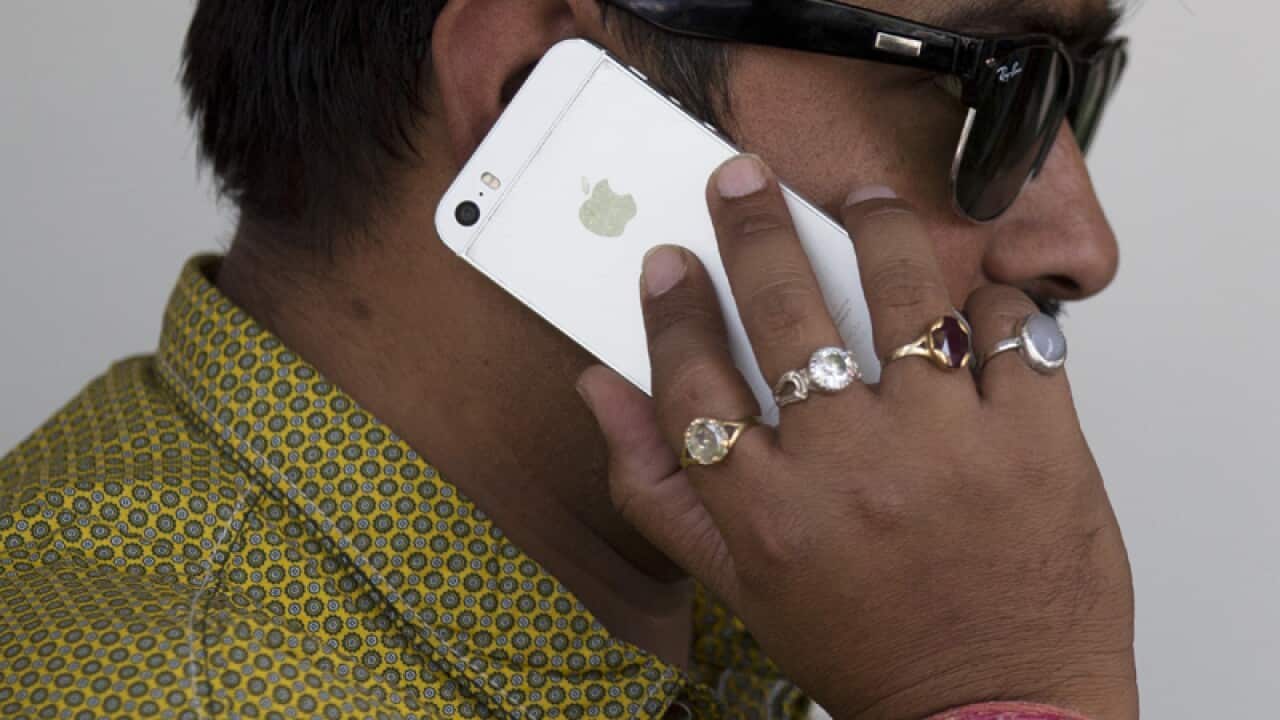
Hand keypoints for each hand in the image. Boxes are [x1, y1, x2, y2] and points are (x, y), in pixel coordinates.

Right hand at [576, 155, 1136, 718]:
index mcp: (766, 511)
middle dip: (754, 230)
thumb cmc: (863, 648)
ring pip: (901, 293)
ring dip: (874, 228)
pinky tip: (974, 308)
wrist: (994, 713)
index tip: (669, 261)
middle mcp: (849, 467)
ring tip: (862, 199)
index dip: (673, 307)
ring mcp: (947, 447)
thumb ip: (658, 489)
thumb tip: (600, 387)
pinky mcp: (1037, 443)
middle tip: (742, 180)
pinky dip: (994, 305)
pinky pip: (1013, 332)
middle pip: (784, 314)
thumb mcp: (738, 586)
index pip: (694, 377)